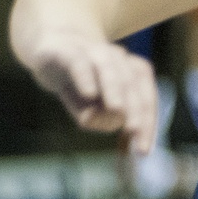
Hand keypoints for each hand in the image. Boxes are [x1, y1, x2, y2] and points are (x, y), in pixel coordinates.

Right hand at [26, 33, 158, 154]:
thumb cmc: (79, 82)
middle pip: (132, 85)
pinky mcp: (67, 51)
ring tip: (117, 110)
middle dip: (135, 110)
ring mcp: (93, 52)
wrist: (50, 47)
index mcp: (132, 72)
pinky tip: (89, 93)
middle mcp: (118, 59)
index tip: (142, 151)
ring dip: (115, 90)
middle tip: (134, 131)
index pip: (146, 99)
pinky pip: (79, 63)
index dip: (147, 124)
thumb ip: (99, 116)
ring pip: (109, 69)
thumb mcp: (91, 105)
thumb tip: (110, 124)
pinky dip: (85, 77)